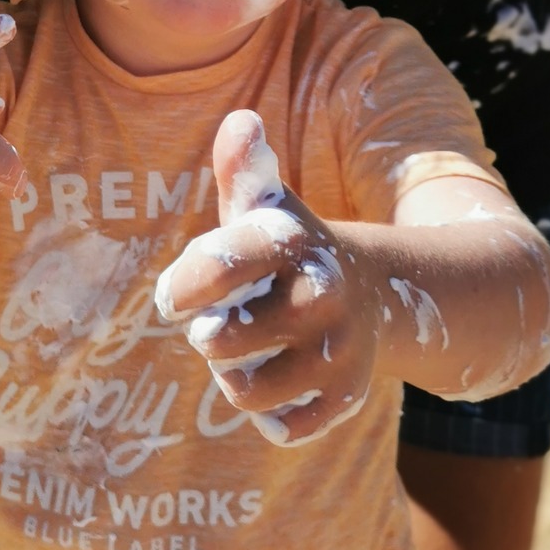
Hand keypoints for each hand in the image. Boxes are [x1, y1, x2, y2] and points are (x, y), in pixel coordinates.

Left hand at [153, 110, 378, 445]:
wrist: (375, 292)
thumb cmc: (288, 249)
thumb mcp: (266, 205)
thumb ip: (242, 167)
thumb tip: (241, 121)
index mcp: (291, 242)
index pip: (216, 265)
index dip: (181, 287)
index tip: (174, 296)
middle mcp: (321, 295)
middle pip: (216, 342)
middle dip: (209, 336)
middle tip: (226, 322)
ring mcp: (339, 351)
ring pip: (243, 392)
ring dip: (233, 376)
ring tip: (248, 352)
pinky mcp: (348, 398)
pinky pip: (282, 428)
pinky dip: (271, 414)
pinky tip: (279, 383)